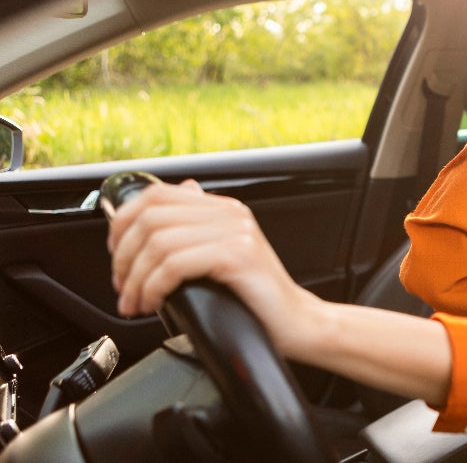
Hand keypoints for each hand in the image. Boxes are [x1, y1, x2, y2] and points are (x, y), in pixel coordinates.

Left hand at [107, 180, 317, 352]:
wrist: (297, 324)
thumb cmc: (257, 300)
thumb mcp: (222, 258)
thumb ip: (197, 231)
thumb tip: (179, 197)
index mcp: (224, 209)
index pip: (157, 194)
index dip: (124, 221)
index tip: (117, 253)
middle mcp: (230, 214)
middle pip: (150, 218)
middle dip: (124, 257)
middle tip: (122, 287)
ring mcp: (236, 233)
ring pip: (157, 244)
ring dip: (136, 279)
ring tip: (136, 302)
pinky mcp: (237, 256)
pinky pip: (175, 265)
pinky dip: (154, 287)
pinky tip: (154, 303)